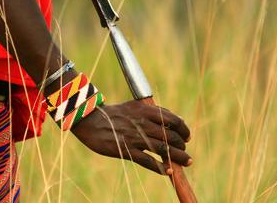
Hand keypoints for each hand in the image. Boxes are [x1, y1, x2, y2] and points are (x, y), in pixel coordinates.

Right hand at [71, 100, 191, 174]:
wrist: (89, 120)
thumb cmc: (113, 114)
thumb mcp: (133, 106)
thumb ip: (153, 112)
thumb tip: (174, 120)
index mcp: (145, 110)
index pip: (172, 120)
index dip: (184, 129)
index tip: (187, 136)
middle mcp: (142, 122)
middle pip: (170, 135)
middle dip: (182, 145)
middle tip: (185, 152)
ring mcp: (134, 137)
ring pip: (163, 148)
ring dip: (178, 157)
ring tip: (186, 162)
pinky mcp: (126, 150)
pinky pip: (147, 161)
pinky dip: (160, 167)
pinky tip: (168, 171)